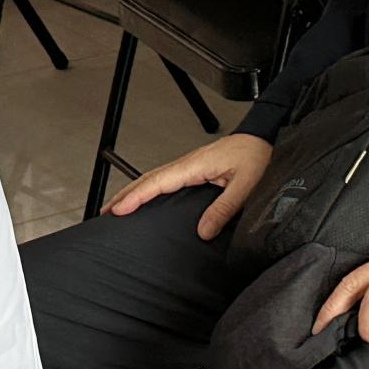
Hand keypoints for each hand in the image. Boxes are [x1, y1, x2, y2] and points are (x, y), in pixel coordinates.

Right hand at [107, 133, 272, 239]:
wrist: (263, 137)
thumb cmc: (255, 155)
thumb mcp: (245, 185)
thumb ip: (224, 208)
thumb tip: (203, 231)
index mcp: (195, 165)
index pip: (158, 182)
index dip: (136, 196)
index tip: (118, 209)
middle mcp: (188, 164)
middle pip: (148, 179)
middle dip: (125, 195)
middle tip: (106, 212)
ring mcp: (189, 165)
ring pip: (155, 178)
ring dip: (134, 191)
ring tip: (118, 207)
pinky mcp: (194, 168)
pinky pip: (165, 179)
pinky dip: (149, 188)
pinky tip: (147, 197)